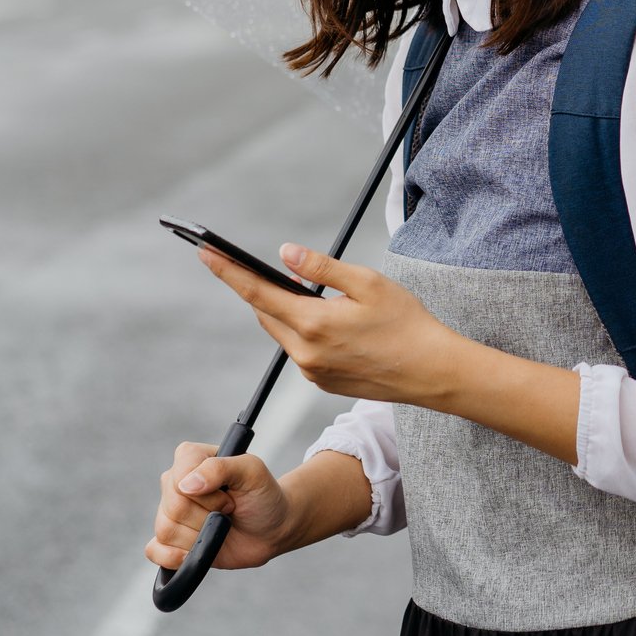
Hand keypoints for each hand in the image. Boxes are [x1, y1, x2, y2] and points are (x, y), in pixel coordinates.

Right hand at [144, 441, 292, 572]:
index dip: (208, 496)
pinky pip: (154, 551)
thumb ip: (221, 468)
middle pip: (173, 508)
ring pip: (166, 530)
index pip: (179, 478)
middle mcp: (175, 482)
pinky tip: (191, 554)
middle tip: (228, 511)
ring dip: (199, 536)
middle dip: (207, 516)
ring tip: (217, 527)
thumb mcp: (252, 472)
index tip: (230, 497)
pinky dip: (172, 557)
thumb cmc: (262, 496)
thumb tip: (186, 486)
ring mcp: (170, 512)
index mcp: (190, 458)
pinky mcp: (170, 541)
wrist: (271, 529)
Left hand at [194, 243, 464, 405]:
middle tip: (264, 266)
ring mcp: (312, 372)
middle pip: (266, 313)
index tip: (205, 252)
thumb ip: (321, 268)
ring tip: (308, 292)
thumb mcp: (367, 283)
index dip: (228, 270)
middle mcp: (305, 353)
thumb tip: (284, 254)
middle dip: (260, 289)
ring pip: (283, 333)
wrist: (431, 371)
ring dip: (285, 310)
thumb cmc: (406, 322)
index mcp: (313, 323)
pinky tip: (330, 322)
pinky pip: (301, 351)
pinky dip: (304, 331)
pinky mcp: (323, 382)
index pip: (256, 292)